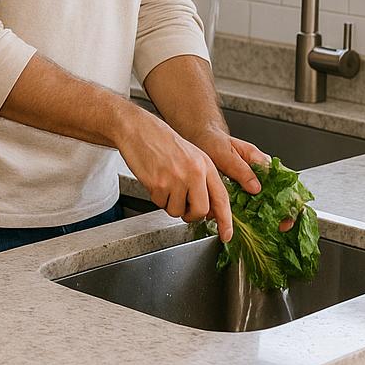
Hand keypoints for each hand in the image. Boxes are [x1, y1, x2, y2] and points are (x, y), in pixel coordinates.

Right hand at [115, 108, 241, 241]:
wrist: (138, 129)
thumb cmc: (162, 142)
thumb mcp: (192, 156)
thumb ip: (203, 181)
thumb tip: (208, 210)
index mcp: (206, 166)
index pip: (221, 198)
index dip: (225, 220)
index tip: (226, 235)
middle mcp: (194, 172)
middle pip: (200, 211)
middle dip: (191, 215)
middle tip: (184, 209)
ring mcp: (176, 179)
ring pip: (177, 211)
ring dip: (170, 204)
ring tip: (164, 184)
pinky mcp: (158, 184)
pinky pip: (160, 204)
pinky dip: (156, 197)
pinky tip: (154, 180)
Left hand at [188, 130, 294, 231]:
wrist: (200, 140)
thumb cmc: (213, 141)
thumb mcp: (225, 154)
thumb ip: (241, 170)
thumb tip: (256, 188)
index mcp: (260, 161)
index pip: (284, 181)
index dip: (289, 199)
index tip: (287, 215)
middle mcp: (259, 172)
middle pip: (278, 194)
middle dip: (281, 212)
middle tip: (280, 227)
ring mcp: (251, 181)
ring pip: (264, 201)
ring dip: (264, 215)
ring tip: (265, 228)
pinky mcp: (240, 189)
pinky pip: (248, 203)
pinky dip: (247, 213)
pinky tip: (245, 221)